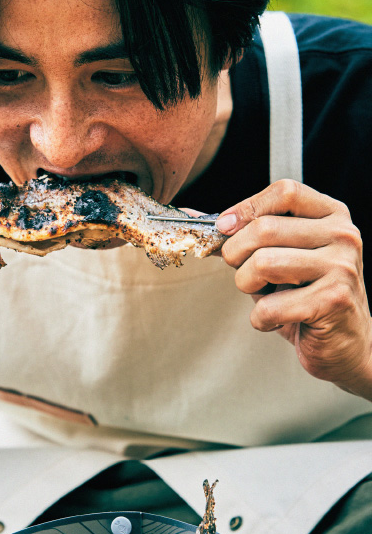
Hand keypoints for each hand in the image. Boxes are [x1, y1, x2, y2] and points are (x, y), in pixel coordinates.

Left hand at [217, 178, 371, 399]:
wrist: (344, 342)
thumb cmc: (305, 294)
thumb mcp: (279, 254)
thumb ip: (244, 233)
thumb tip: (188, 218)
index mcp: (330, 214)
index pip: (284, 191)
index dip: (246, 208)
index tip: (225, 228)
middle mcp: (342, 235)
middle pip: (264, 229)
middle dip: (236, 255)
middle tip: (242, 272)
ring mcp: (341, 267)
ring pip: (263, 264)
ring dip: (246, 285)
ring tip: (263, 295)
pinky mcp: (334, 301)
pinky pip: (270, 305)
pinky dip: (260, 318)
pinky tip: (276, 319)